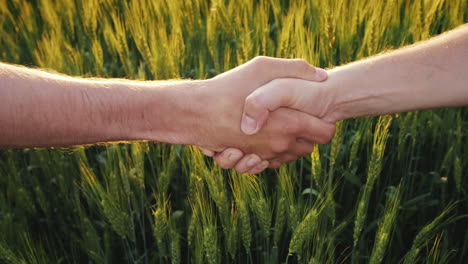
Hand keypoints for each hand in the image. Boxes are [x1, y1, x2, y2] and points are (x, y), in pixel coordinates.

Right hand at [194, 57, 333, 172]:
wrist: (196, 113)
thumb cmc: (228, 88)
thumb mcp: (263, 68)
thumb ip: (296, 69)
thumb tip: (322, 76)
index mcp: (291, 123)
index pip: (326, 134)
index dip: (326, 124)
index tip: (318, 114)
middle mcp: (280, 144)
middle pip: (308, 149)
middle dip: (306, 136)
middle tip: (296, 118)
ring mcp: (264, 155)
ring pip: (287, 158)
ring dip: (286, 146)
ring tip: (274, 126)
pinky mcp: (248, 160)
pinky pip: (266, 164)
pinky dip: (266, 154)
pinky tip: (259, 138)